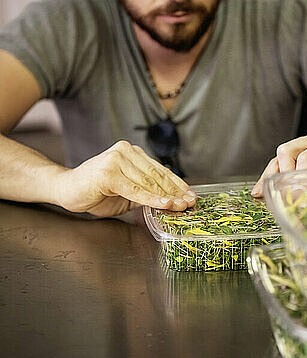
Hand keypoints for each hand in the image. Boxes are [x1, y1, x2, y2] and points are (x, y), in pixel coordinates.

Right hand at [53, 141, 195, 216]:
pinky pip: (135, 189)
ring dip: (168, 196)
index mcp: (131, 152)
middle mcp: (125, 151)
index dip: (177, 184)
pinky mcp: (109, 173)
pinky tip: (164, 204)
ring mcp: (116, 159)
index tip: (191, 196)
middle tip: (190, 203)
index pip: (159, 170)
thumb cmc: (94, 192)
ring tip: (181, 206)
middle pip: (157, 175)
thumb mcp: (126, 193)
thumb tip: (170, 201)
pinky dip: (151, 198)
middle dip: (176, 192)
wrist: (65, 189)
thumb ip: (145, 193)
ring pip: (149, 182)